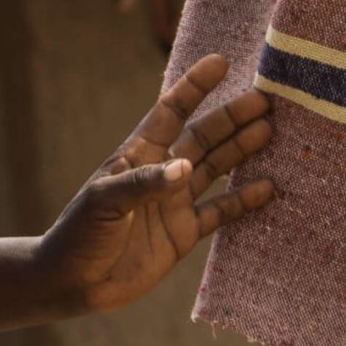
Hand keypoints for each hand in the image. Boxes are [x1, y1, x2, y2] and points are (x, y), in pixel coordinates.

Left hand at [32, 54, 277, 315]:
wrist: (75, 282)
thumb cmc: (80, 233)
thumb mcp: (105, 202)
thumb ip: (144, 184)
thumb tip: (185, 168)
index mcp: (138, 155)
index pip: (171, 112)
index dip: (195, 87)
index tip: (221, 62)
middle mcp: (161, 172)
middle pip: (203, 136)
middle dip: (232, 117)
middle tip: (266, 99)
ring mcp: (175, 201)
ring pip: (216, 167)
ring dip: (242, 149)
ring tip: (271, 131)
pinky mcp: (184, 233)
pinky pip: (220, 211)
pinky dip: (244, 200)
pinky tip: (267, 187)